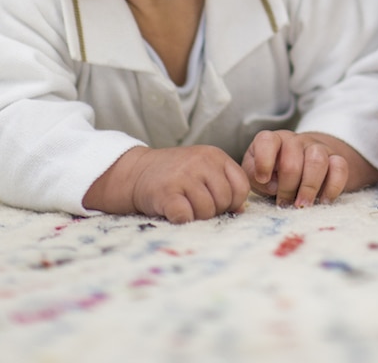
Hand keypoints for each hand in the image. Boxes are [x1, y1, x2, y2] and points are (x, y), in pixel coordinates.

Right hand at [83, 145, 249, 223]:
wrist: (136, 172)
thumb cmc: (176, 176)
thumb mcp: (203, 170)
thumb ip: (224, 184)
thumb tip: (241, 210)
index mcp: (215, 156)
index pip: (241, 185)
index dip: (234, 201)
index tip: (221, 205)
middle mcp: (201, 162)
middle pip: (224, 200)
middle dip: (214, 211)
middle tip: (198, 208)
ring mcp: (183, 176)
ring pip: (207, 211)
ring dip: (198, 217)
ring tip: (186, 209)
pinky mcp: (166, 192)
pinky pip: (185, 216)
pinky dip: (183, 221)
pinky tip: (175, 214)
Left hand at [242, 130, 358, 206]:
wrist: (305, 166)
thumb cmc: (275, 174)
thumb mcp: (257, 174)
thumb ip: (254, 176)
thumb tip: (271, 184)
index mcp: (275, 141)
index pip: (267, 140)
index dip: (263, 161)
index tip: (263, 180)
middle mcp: (297, 141)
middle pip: (292, 159)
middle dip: (287, 187)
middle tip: (284, 205)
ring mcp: (319, 147)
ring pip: (317, 160)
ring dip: (309, 187)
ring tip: (302, 206)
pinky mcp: (337, 158)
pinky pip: (340, 167)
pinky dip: (332, 187)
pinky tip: (324, 200)